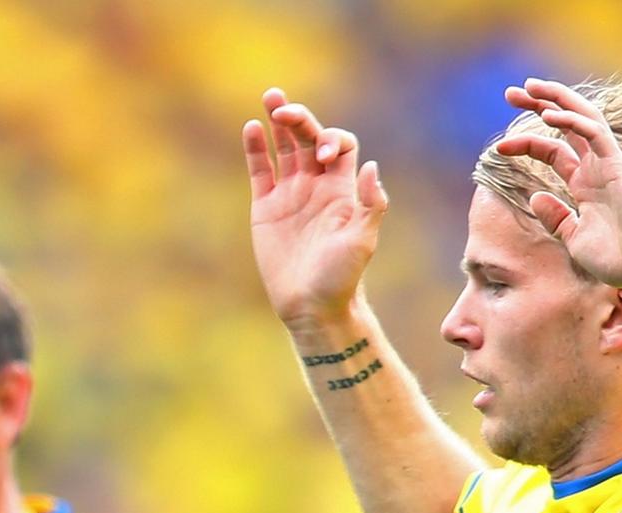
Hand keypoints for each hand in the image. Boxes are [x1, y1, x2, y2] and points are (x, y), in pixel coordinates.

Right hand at [244, 91, 388, 330]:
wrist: (311, 306)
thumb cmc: (341, 277)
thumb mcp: (363, 240)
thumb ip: (370, 204)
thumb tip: (369, 166)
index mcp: (342, 188)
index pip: (339, 145)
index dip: (330, 140)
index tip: (319, 157)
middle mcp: (316, 185)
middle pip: (309, 138)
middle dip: (300, 119)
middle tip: (284, 109)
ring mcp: (290, 194)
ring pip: (284, 148)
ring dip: (279, 122)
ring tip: (271, 98)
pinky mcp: (266, 208)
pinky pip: (260, 171)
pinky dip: (256, 149)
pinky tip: (252, 128)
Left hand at [490, 78, 621, 292]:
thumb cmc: (616, 258)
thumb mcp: (574, 238)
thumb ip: (555, 217)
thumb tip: (534, 195)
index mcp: (584, 183)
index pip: (553, 150)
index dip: (526, 143)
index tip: (498, 147)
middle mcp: (596, 167)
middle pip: (567, 123)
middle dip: (540, 104)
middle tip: (511, 91)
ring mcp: (608, 164)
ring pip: (583, 118)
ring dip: (556, 99)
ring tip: (528, 86)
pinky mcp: (618, 166)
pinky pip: (595, 134)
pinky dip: (573, 121)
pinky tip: (549, 116)